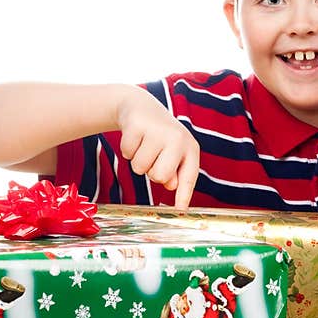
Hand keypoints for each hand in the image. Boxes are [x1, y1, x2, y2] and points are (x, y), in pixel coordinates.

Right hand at [116, 86, 199, 208]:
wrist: (141, 107)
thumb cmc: (160, 137)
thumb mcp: (172, 154)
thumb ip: (174, 173)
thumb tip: (172, 185)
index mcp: (190, 148)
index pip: (188, 176)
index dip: (184, 195)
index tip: (180, 210)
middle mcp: (178, 138)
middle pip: (159, 177)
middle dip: (151, 172)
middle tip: (153, 157)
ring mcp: (158, 131)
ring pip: (140, 168)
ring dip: (138, 161)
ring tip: (144, 145)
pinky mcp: (137, 126)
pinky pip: (127, 154)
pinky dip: (127, 150)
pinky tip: (135, 137)